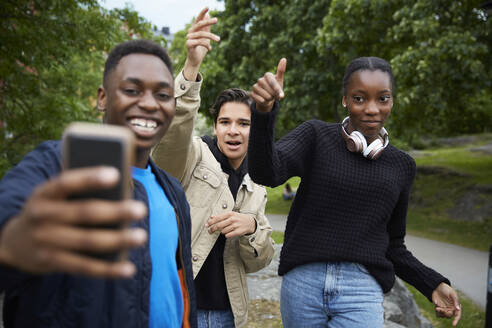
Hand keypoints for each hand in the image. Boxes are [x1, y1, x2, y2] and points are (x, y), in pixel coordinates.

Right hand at [0, 167, 147, 278]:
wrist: (16, 241)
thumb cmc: (52, 210)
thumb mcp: (56, 197)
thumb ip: (80, 192)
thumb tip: (122, 194)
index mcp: (44, 193)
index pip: (66, 182)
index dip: (90, 178)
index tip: (116, 174)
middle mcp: (41, 215)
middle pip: (83, 213)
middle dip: (114, 212)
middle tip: (141, 210)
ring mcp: (45, 241)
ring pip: (86, 241)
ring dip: (117, 240)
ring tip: (141, 236)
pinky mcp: (51, 262)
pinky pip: (83, 267)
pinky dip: (107, 270)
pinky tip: (128, 268)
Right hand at [183, 7, 219, 80]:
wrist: (196, 60)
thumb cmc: (201, 48)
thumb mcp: (206, 37)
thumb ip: (207, 27)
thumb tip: (208, 15)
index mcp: (194, 29)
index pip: (198, 19)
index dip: (202, 13)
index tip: (208, 7)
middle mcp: (190, 32)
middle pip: (199, 24)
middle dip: (208, 22)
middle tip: (216, 20)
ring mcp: (188, 38)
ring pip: (202, 34)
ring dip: (211, 37)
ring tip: (218, 39)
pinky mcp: (188, 44)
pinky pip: (200, 42)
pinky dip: (206, 45)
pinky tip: (210, 49)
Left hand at [205, 211, 255, 237]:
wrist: (250, 222)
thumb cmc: (238, 218)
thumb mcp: (231, 214)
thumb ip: (221, 216)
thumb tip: (211, 217)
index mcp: (230, 214)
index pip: (217, 218)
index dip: (211, 222)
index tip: (206, 225)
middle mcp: (232, 219)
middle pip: (219, 225)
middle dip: (212, 229)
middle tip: (209, 231)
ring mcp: (235, 226)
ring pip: (223, 231)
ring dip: (222, 231)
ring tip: (225, 229)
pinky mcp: (238, 232)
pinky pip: (228, 235)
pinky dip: (227, 235)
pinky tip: (229, 232)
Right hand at [251, 58, 286, 111]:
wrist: (268, 97)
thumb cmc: (275, 88)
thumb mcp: (279, 80)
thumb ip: (281, 71)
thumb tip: (284, 59)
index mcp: (267, 75)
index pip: (273, 83)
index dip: (277, 90)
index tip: (282, 96)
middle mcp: (260, 80)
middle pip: (270, 91)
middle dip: (274, 95)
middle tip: (274, 94)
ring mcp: (255, 86)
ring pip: (266, 96)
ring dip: (270, 99)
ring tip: (270, 97)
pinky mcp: (252, 94)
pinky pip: (260, 100)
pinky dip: (264, 102)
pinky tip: (264, 99)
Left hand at [432, 282, 461, 325]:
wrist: (438, 286)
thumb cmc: (447, 289)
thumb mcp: (453, 294)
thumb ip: (456, 301)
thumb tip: (458, 309)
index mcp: (455, 306)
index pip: (457, 315)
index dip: (456, 320)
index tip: (453, 324)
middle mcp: (450, 309)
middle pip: (449, 316)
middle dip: (444, 313)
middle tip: (440, 309)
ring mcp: (444, 309)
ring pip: (443, 316)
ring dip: (440, 313)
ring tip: (437, 308)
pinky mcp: (438, 308)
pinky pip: (438, 314)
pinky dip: (436, 311)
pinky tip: (436, 303)